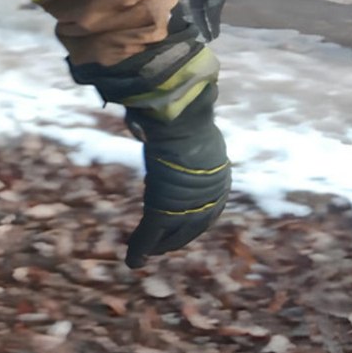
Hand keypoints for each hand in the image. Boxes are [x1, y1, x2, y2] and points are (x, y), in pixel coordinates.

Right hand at [124, 84, 231, 268]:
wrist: (183, 126)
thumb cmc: (190, 120)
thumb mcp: (195, 124)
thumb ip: (192, 121)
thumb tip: (201, 91)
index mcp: (219, 181)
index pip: (207, 207)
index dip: (192, 220)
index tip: (181, 224)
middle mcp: (208, 199)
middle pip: (191, 227)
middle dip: (176, 238)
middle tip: (163, 247)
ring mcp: (186, 208)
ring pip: (170, 235)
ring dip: (158, 247)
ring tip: (145, 256)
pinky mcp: (164, 213)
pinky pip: (149, 235)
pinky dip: (140, 250)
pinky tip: (133, 261)